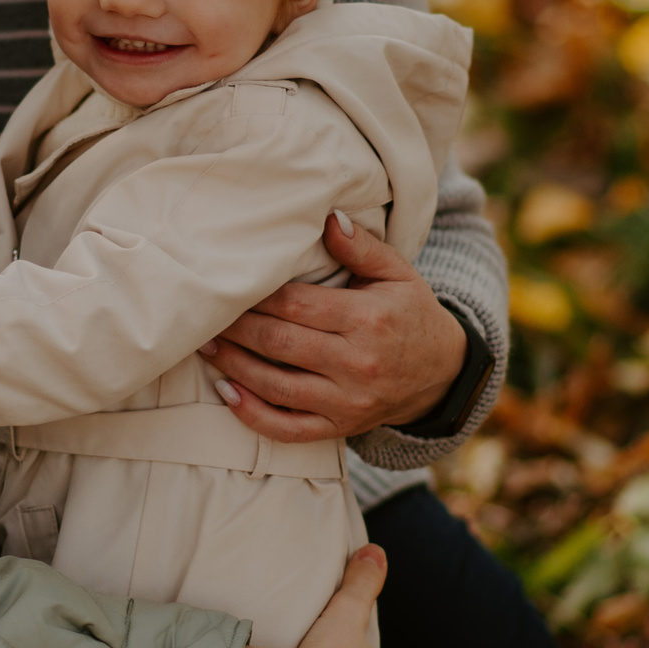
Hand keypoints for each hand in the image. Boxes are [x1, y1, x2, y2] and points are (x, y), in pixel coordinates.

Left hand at [199, 213, 466, 441]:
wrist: (442, 374)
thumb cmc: (411, 313)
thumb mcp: (397, 273)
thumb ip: (361, 247)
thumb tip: (327, 218)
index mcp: (369, 319)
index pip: (298, 305)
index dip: (258, 296)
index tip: (229, 284)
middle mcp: (358, 363)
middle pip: (280, 343)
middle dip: (237, 329)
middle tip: (206, 315)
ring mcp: (348, 402)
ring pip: (277, 387)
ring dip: (235, 366)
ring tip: (207, 346)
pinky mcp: (341, 428)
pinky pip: (289, 429)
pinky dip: (253, 416)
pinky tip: (227, 393)